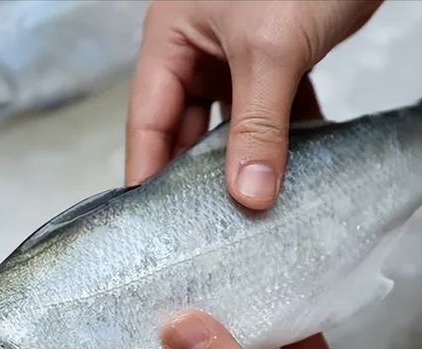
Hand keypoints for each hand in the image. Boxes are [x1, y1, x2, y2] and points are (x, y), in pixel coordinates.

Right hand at [125, 1, 382, 209]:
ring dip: (241, 158)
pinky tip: (290, 167)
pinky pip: (269, 110)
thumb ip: (259, 125)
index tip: (150, 216)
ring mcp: (236, 57)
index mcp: (172, 40)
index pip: (147, 117)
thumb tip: (249, 192)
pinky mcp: (274, 59)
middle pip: (185, 126)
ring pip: (229, 123)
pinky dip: (280, 137)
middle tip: (201, 219)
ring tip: (245, 202)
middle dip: (194, 171)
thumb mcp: (269, 51)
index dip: (146, 167)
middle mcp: (198, 52)